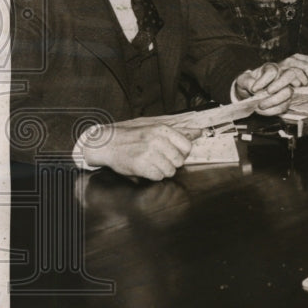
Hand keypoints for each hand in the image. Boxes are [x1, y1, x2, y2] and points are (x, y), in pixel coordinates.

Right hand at [82, 122, 200, 181]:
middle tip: (159, 159)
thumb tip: (199, 132)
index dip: (181, 154)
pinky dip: (153, 176)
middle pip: (179, 161)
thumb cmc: (134, 137)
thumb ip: (179, 133)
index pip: (187, 147)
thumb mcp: (156, 130)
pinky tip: (146, 169)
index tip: (172, 154)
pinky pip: (158, 177)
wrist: (108, 143)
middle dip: (171, 163)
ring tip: (151, 164)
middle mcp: (157, 140)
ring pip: (170, 171)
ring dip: (162, 170)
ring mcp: (149, 152)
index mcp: (163, 130)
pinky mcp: (141, 165)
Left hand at [233, 62, 298, 115]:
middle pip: (290, 75)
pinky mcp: (286, 100)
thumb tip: (253, 87)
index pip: (272, 71)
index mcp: (270, 68)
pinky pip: (285, 105)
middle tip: (268, 92)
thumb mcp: (243, 80)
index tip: (253, 89)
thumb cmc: (249, 84)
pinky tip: (264, 111)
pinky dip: (274, 110)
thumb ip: (247, 81)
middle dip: (279, 85)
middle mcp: (282, 76)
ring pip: (289, 91)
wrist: (250, 95)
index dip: (264, 80)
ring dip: (276, 100)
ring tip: (261, 106)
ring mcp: (287, 88)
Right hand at [279, 53, 307, 86]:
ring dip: (303, 81)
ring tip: (302, 85)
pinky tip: (294, 86)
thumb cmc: (287, 79)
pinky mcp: (277, 72)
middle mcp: (291, 60)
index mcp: (298, 58)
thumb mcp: (300, 74)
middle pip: (306, 65)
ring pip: (299, 72)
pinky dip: (296, 84)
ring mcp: (284, 65)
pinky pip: (290, 78)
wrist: (269, 82)